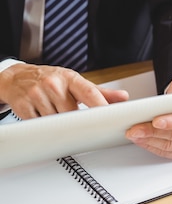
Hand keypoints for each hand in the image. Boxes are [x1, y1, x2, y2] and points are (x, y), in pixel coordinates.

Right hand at [0, 63, 127, 118]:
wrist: (17, 77)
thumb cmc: (51, 80)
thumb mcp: (76, 82)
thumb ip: (100, 92)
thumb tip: (123, 97)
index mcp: (70, 78)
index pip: (89, 92)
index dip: (101, 105)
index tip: (110, 117)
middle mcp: (54, 84)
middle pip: (72, 112)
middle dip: (75, 119)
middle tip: (75, 119)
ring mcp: (37, 94)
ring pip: (56, 121)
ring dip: (59, 123)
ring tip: (56, 113)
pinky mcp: (23, 106)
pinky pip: (39, 125)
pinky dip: (44, 126)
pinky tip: (43, 116)